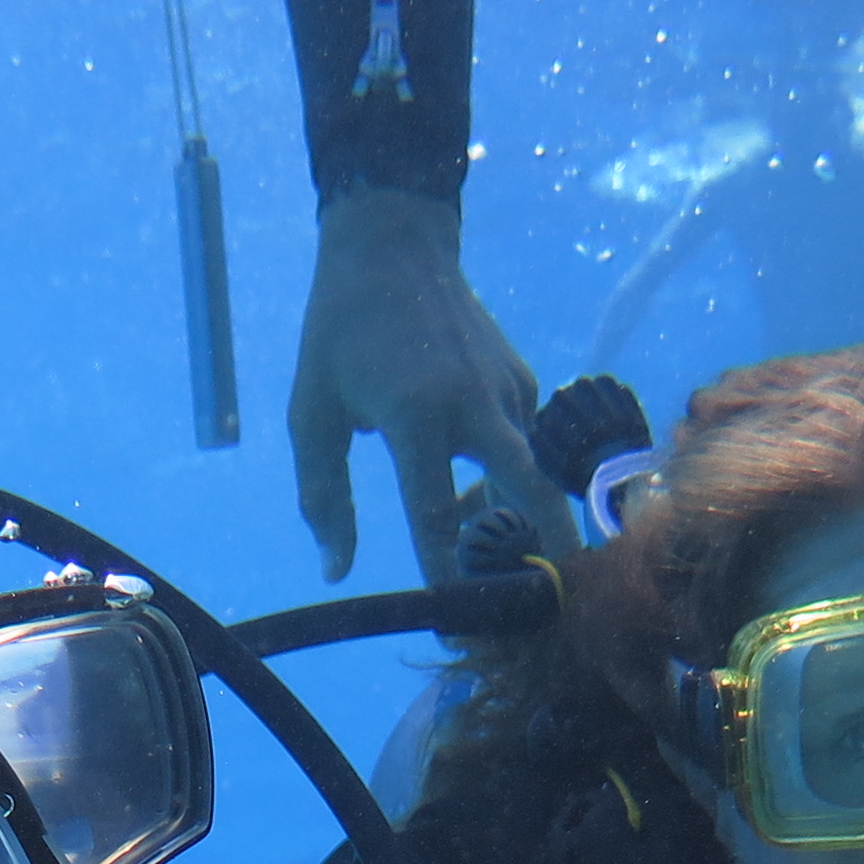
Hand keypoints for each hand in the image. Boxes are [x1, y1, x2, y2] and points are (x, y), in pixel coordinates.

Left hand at [285, 188, 576, 585]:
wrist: (393, 242)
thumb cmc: (338, 330)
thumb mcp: (311, 411)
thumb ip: (322, 494)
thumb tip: (335, 568)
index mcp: (416, 413)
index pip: (435, 513)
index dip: (445, 572)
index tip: (454, 621)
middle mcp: (473, 402)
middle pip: (531, 489)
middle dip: (548, 545)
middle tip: (552, 596)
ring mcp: (507, 388)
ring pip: (528, 471)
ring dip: (516, 513)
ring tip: (494, 544)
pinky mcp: (521, 378)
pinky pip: (522, 442)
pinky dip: (507, 473)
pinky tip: (474, 483)